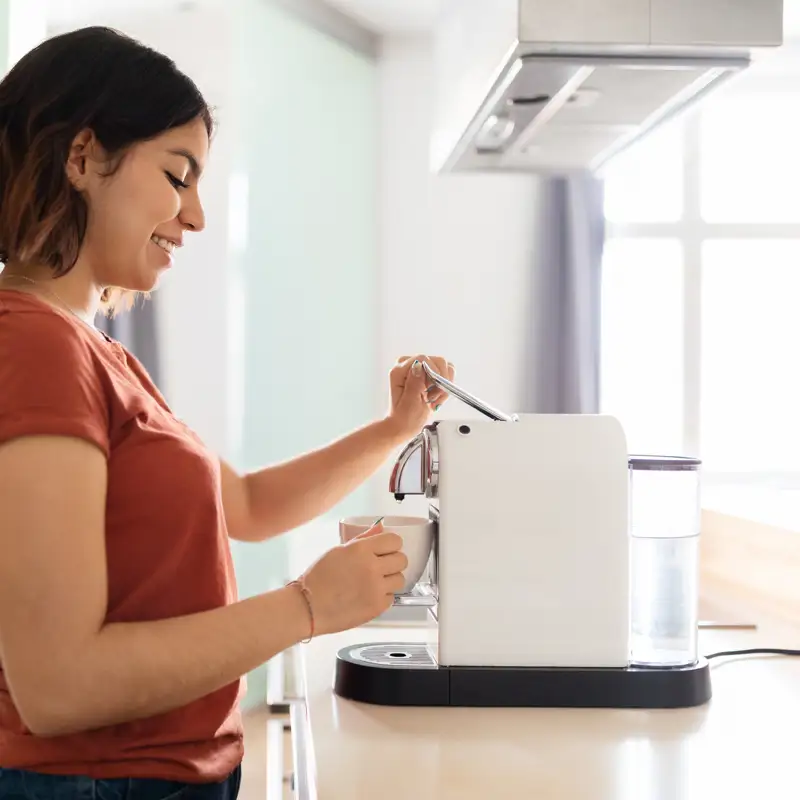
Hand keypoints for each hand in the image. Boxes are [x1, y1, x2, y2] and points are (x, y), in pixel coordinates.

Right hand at [300, 521, 407, 635]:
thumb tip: (380, 527)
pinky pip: (392, 597)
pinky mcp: (377, 607)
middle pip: (402, 559)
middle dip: (393, 562)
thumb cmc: (318, 578)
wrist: (309, 607)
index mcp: (361, 550)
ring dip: (390, 580)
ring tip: (375, 582)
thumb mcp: (337, 551)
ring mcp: (376, 588)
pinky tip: (369, 596)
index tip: (387, 550)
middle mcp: (372, 567)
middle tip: (382, 566)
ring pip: (400, 579)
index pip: (394, 540)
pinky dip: (383, 597)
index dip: (392, 545)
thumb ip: (362, 540)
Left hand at [386, 354, 454, 441]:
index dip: (433, 374)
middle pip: (436, 362)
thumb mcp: (410, 402)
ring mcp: (420, 369)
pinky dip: (445, 388)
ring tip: (433, 399)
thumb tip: (419, 364)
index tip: (431, 390)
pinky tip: (436, 397)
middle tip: (431, 397)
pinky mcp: (428, 375)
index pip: (423, 359)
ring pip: (444, 368)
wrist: (404, 426)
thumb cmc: (404, 418)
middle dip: (439, 382)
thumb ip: (415, 382)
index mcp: (399, 371)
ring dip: (443, 386)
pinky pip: (446, 374)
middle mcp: (409, 366)